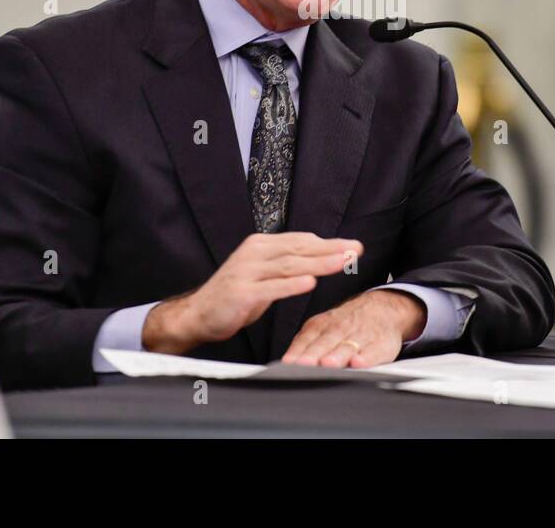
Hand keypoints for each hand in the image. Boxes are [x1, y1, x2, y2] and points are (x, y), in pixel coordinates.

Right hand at [141, 232, 362, 354]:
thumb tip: (317, 256)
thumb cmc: (234, 295)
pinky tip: (310, 283)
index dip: (328, 243)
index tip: (351, 246)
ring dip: (319, 264)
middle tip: (356, 250)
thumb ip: (286, 265)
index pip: (300, 241)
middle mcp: (254, 254)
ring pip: (289, 266)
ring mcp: (247, 272)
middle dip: (331, 250)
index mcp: (260, 245)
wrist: (199, 314)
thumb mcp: (263, 274)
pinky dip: (291, 285)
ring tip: (342, 262)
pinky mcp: (241, 292)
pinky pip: (271, 288)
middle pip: (299, 250)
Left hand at [281, 289, 426, 368]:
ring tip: (328, 364)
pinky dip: (367, 357)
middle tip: (304, 364)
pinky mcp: (381, 344)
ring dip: (337, 356)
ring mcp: (361, 335)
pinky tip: (359, 362)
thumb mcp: (323, 327)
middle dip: (314, 354)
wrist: (383, 308)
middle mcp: (341, 328)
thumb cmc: (347, 324)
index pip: (307, 338)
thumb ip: (305, 344)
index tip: (289, 363)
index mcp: (323, 325)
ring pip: (347, 346)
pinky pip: (373, 351)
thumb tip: (285, 364)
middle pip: (325, 342)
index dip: (298, 351)